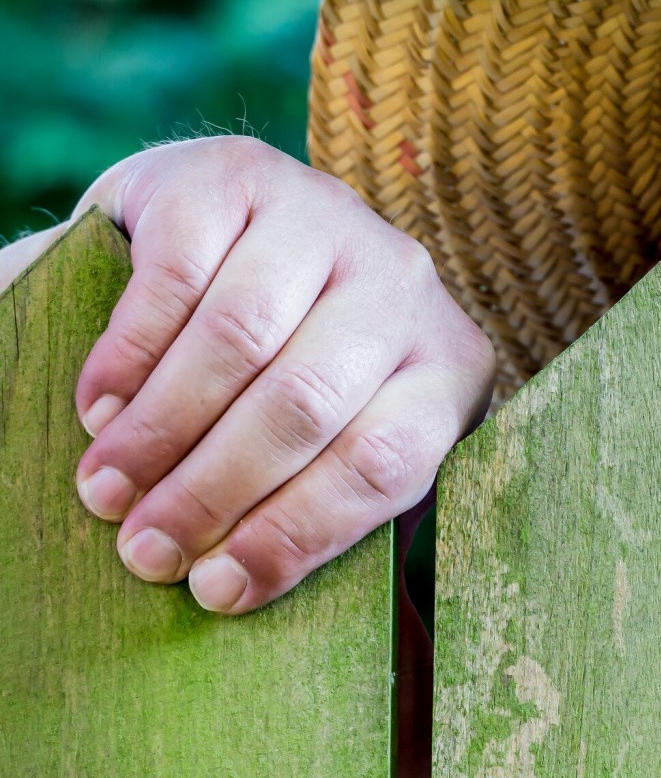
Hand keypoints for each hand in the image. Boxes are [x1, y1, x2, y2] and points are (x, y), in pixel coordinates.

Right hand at [0, 136, 495, 613]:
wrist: (239, 231)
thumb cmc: (290, 369)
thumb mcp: (335, 432)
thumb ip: (330, 499)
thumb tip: (282, 604)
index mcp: (445, 362)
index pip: (385, 461)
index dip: (295, 534)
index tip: (212, 593)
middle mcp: (405, 281)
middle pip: (308, 403)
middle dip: (213, 491)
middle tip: (135, 548)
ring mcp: (329, 217)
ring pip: (244, 339)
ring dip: (162, 428)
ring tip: (104, 484)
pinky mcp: (243, 173)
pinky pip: (184, 273)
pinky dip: (131, 351)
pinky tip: (98, 402)